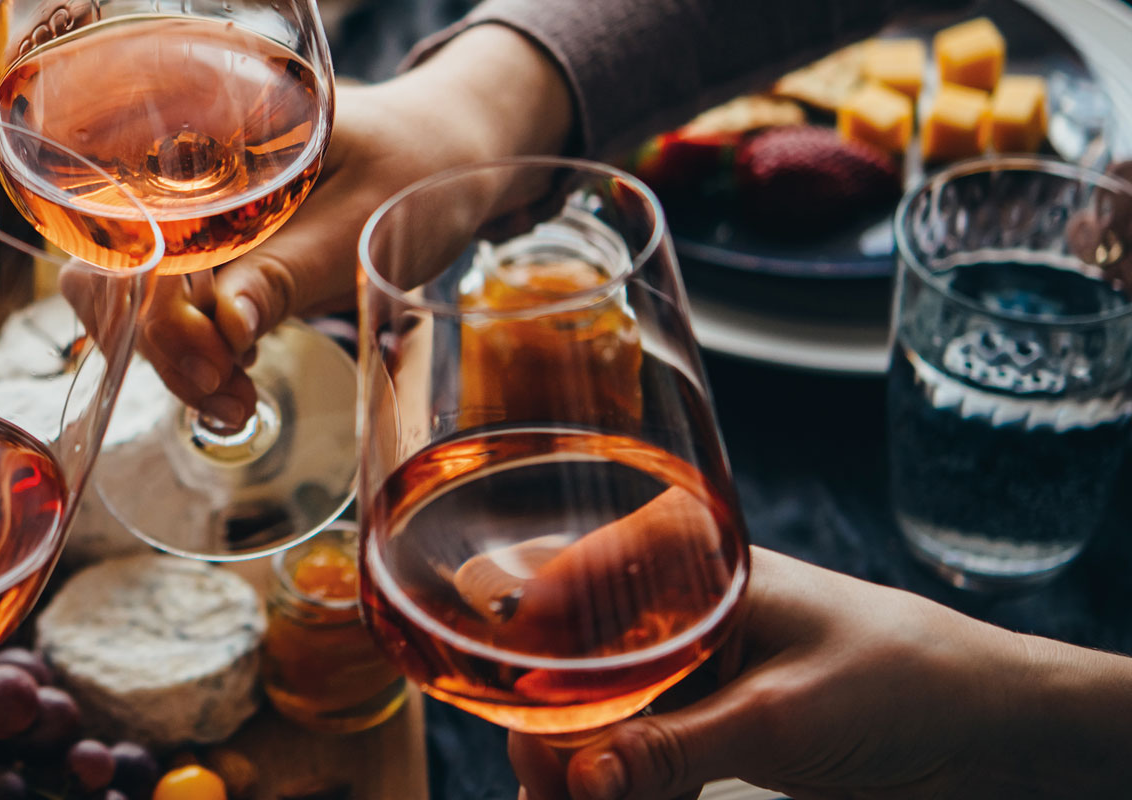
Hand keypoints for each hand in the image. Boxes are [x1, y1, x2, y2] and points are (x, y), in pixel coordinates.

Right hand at [138, 24, 573, 425]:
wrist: (442, 157)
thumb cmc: (414, 169)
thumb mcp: (360, 221)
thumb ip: (289, 271)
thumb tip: (224, 329)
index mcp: (205, 131)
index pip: (134, 222)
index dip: (154, 299)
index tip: (213, 356)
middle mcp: (179, 173)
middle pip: (114, 267)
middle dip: (159, 345)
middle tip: (225, 393)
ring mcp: (188, 220)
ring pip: (133, 301)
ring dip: (173, 362)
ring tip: (237, 403)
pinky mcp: (207, 258)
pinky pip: (170, 313)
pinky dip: (192, 359)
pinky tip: (234, 387)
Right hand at [509, 549, 1131, 799]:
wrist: (998, 735)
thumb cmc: (909, 685)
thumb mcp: (780, 718)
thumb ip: (673, 747)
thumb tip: (575, 778)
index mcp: (692, 563)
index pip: (565, 593)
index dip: (525, 662)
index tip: (520, 734)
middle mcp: (681, 608)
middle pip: (570, 666)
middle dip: (551, 734)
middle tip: (550, 792)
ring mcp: (695, 668)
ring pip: (598, 717)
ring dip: (583, 771)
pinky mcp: (714, 721)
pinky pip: (639, 754)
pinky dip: (624, 787)